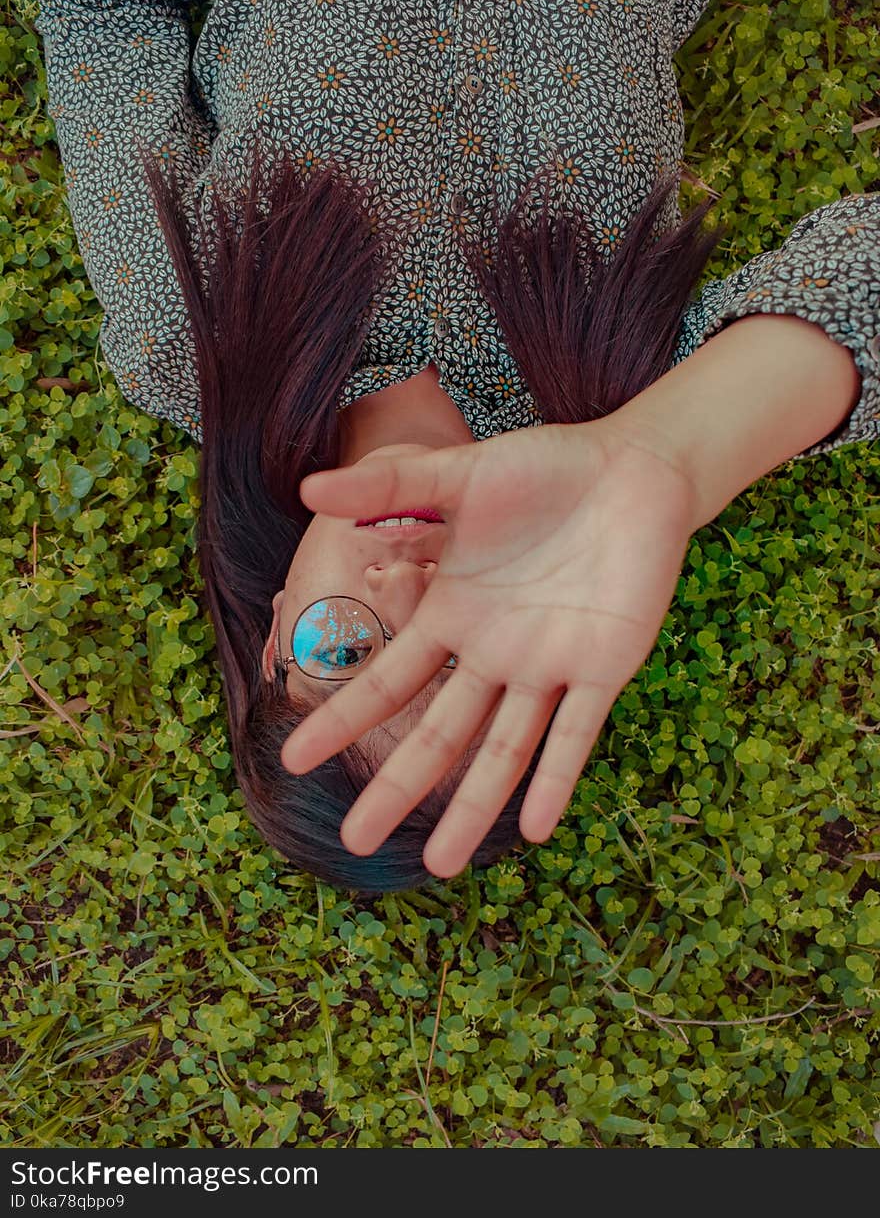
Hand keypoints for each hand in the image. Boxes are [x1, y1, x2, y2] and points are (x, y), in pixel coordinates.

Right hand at [280, 416, 698, 876]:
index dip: (344, 720)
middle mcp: (494, 653)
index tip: (295, 759)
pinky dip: (557, 778)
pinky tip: (532, 827)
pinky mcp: (605, 666)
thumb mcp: (461, 474)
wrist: (634, 469)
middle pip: (439, 734)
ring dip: (473, 807)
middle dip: (397, 786)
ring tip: (438, 865)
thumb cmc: (545, 469)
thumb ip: (389, 489)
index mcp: (454, 615)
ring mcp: (550, 666)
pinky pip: (577, 732)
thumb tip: (306, 490)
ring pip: (504, 750)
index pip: (389, 680)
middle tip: (351, 840)